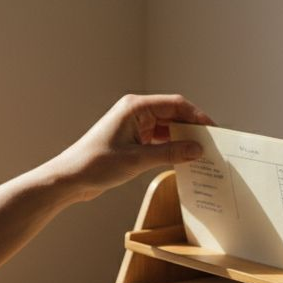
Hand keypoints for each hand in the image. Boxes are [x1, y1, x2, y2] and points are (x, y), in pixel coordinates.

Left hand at [52, 94, 213, 201]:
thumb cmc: (95, 164)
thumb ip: (170, 153)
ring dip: (182, 139)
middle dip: (192, 128)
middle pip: (173, 114)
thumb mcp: (137, 160)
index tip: (213, 131)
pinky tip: (182, 159)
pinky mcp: (132, 140)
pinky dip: (171, 147)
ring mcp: (133, 126)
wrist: (69, 178)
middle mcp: (135, 112)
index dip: (197, 116)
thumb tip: (197, 149)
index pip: (175, 104)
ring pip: (167, 128)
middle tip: (211, 144)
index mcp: (135, 107)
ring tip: (200, 153)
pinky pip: (158, 140)